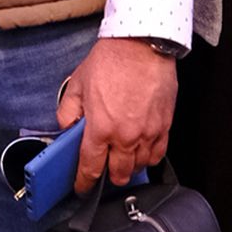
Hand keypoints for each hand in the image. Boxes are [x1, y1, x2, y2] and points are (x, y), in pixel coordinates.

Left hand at [58, 36, 175, 190]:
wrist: (141, 44)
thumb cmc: (110, 60)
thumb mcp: (77, 83)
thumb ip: (67, 111)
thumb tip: (66, 129)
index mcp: (100, 128)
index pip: (90, 168)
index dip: (84, 182)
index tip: (82, 187)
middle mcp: (125, 136)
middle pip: (117, 173)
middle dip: (108, 177)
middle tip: (104, 171)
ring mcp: (147, 133)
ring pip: (139, 166)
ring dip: (129, 167)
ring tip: (122, 160)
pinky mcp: (164, 125)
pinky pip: (158, 154)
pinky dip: (149, 158)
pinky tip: (142, 153)